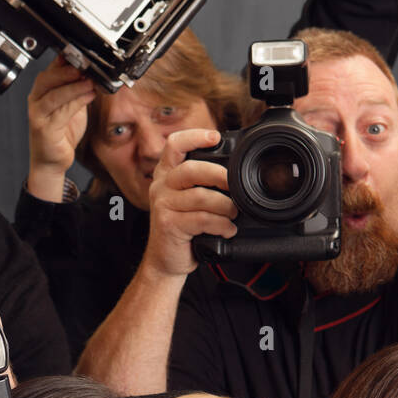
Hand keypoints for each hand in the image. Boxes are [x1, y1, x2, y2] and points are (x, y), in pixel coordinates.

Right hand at [27, 55, 94, 193]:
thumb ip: (76, 89)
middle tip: (83, 68)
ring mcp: (38, 115)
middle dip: (66, 72)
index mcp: (41, 92)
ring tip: (89, 82)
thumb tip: (90, 72)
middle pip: (47, 79)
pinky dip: (77, 102)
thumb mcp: (71, 105)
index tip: (81, 55)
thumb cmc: (61, 133)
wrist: (52, 160)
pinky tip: (88, 96)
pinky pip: (61, 112)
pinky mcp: (45, 129)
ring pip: (54, 95)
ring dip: (74, 87)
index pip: (50, 70)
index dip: (64, 61)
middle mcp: (36, 101)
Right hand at [143, 128, 236, 277]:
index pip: (175, 145)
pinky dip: (221, 224)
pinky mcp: (168, 224)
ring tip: (234, 214)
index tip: (215, 137)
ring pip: (201, 196)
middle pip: (192, 169)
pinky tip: (228, 230)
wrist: (166, 260)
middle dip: (219, 175)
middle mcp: (161, 185)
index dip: (195, 137)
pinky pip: (202, 219)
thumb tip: (236, 173)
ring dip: (225, 206)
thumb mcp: (190, 200)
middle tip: (235, 187)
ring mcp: (163, 204)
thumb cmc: (184, 228)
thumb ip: (203, 183)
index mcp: (166, 174)